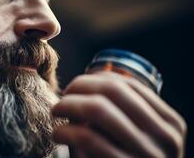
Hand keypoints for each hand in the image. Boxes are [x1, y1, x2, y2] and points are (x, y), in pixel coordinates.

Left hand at [51, 71, 186, 157]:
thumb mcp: (136, 136)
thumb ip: (121, 111)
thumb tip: (93, 77)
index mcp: (170, 124)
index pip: (129, 84)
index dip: (96, 79)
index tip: (77, 86)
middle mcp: (165, 138)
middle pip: (113, 90)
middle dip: (80, 86)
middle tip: (64, 96)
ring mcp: (146, 156)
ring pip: (97, 108)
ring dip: (68, 105)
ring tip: (57, 112)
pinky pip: (86, 137)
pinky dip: (65, 130)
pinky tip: (58, 134)